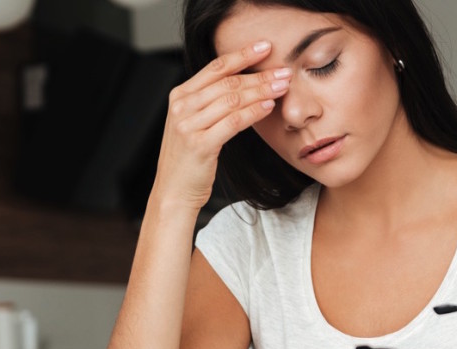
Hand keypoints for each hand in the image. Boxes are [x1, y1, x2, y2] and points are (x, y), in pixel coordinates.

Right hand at [153, 40, 290, 210]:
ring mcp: (188, 126)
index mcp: (180, 96)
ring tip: (282, 87)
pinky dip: (253, 112)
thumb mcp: (193, 124)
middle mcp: (182, 107)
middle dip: (259, 75)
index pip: (215, 68)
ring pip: (232, 100)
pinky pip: (232, 122)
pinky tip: (268, 106)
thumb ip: (209, 103)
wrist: (173, 192)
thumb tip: (244, 84)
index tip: (265, 47)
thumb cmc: (188, 160)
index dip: (242, 54)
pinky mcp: (199, 145)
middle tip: (283, 71)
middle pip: (227, 82)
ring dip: (261, 91)